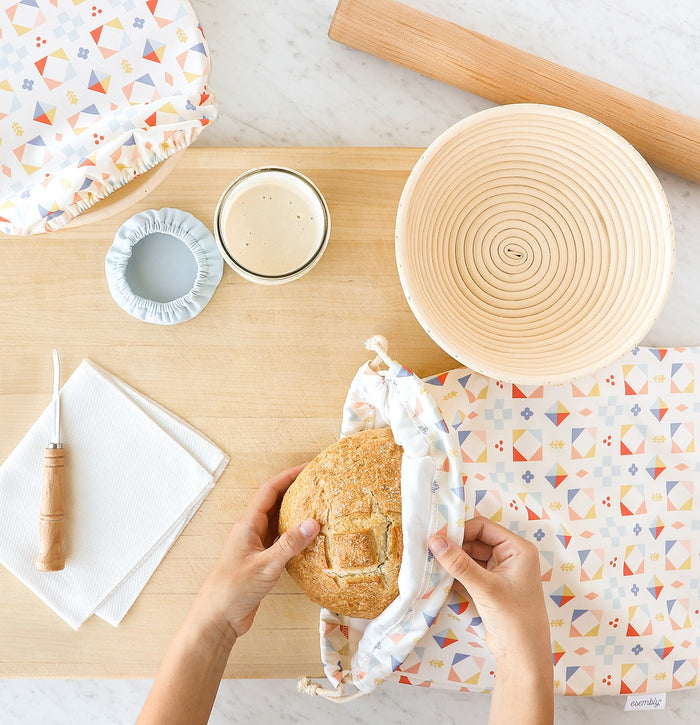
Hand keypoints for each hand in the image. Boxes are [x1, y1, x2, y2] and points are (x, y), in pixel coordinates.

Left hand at [196, 465, 319, 642]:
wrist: (218, 619)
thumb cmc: (233, 590)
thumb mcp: (265, 566)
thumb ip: (289, 545)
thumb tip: (313, 523)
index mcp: (248, 525)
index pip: (270, 490)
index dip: (288, 476)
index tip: (308, 468)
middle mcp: (252, 530)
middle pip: (275, 502)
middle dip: (295, 489)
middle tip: (318, 483)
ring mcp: (256, 545)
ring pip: (278, 520)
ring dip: (295, 511)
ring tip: (318, 505)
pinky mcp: (262, 561)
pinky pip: (280, 539)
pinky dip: (295, 534)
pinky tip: (309, 537)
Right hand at [429, 517, 549, 663]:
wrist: (522, 657)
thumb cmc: (513, 619)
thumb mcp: (485, 588)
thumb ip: (459, 563)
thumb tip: (435, 540)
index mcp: (517, 549)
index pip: (483, 528)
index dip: (460, 530)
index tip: (436, 538)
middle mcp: (510, 556)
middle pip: (475, 540)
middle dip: (454, 546)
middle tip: (430, 551)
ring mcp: (500, 572)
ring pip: (470, 556)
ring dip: (453, 560)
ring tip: (431, 562)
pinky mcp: (490, 587)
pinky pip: (469, 571)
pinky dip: (455, 573)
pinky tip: (439, 575)